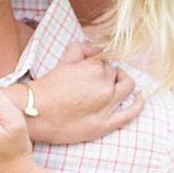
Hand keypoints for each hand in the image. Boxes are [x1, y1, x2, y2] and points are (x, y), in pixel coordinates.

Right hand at [28, 41, 143, 145]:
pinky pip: (130, 113)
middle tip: (95, 80)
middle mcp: (104, 86)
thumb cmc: (47, 87)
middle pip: (115, 74)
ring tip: (115, 85)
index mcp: (94, 69)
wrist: (34, 112)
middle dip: (108, 74)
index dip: (98, 65)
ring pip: (126, 87)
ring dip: (122, 83)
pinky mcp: (104, 124)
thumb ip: (81, 49)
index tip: (91, 71)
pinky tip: (139, 98)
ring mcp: (107, 106)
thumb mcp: (64, 61)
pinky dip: (138, 104)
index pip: (105, 61)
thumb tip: (95, 47)